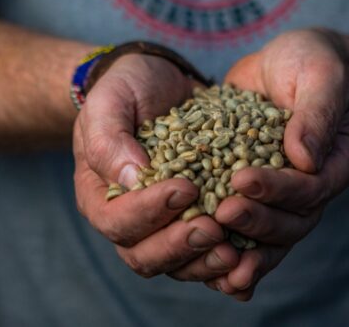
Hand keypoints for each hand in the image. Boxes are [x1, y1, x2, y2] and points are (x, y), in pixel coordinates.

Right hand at [73, 54, 240, 280]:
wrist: (158, 83)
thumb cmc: (126, 89)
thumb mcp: (110, 101)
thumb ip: (109, 139)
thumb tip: (131, 179)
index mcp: (99, 196)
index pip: (117, 222)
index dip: (149, 212)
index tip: (185, 188)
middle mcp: (128, 220)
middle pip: (145, 256)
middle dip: (181, 246)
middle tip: (215, 228)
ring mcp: (162, 227)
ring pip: (177, 264)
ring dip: (205, 262)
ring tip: (235, 250)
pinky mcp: (193, 222)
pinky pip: (204, 255)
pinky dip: (223, 261)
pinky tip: (249, 256)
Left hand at [207, 29, 348, 299]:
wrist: (289, 63)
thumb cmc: (310, 62)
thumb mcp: (319, 74)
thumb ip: (316, 113)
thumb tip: (304, 159)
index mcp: (334, 162)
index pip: (311, 188)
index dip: (278, 189)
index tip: (241, 179)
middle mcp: (312, 187)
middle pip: (291, 222)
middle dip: (256, 221)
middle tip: (221, 212)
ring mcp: (282, 195)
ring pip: (269, 236)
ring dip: (243, 247)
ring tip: (213, 252)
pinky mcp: (254, 193)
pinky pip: (247, 228)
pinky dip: (230, 248)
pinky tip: (206, 263)